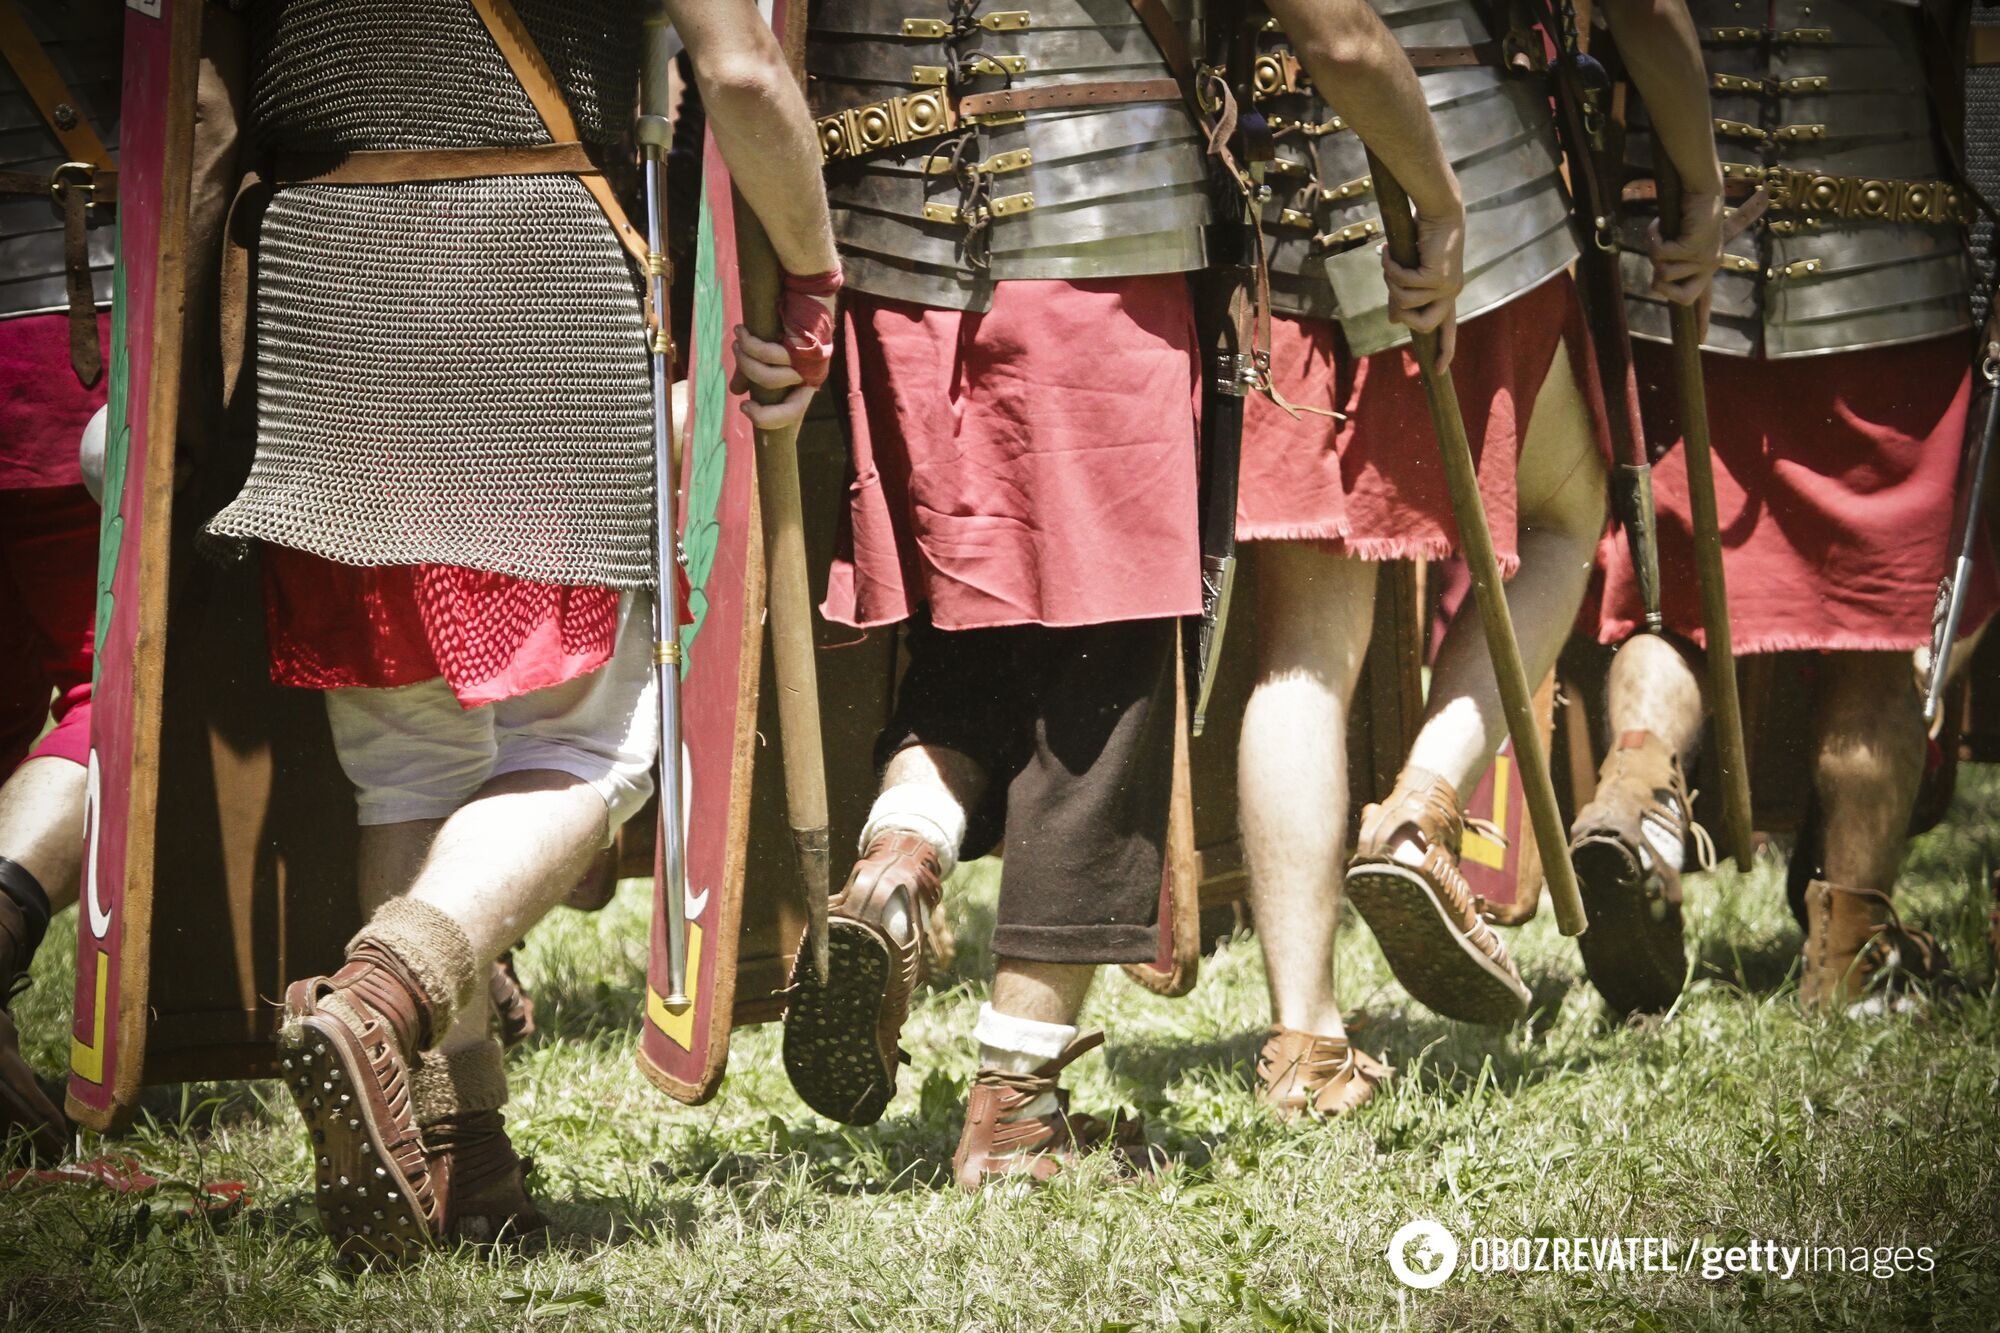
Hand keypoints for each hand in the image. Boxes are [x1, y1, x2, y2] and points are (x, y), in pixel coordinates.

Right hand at [730, 323, 814, 430]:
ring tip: (737, 342)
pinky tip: (741, 331)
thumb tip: (736, 392)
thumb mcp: (766, 353)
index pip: (793, 415)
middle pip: (792, 411)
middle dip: (763, 414)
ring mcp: (809, 363)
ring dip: (746, 362)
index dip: (768, 419)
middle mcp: (812, 376)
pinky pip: (769, 354)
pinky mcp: (803, 345)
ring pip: (769, 379)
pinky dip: (749, 344)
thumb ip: (752, 374)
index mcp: (804, 382)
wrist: (802, 287)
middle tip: (743, 404)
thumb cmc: (786, 320)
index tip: (745, 407)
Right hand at [1382, 199, 1464, 369]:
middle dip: (1403, 313)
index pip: (1449, 328)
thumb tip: (1394, 321)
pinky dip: (1391, 268)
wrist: (1439, 212)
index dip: (1445, 351)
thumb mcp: (1411, 272)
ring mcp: (1445, 285)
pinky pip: (1402, 283)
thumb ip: (1404, 296)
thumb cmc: (1423, 238)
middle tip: (1392, 296)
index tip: (1438, 371)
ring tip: (1389, 262)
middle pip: (1425, 324)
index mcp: (1447, 294)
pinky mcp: (1436, 276)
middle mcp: (1450, 292)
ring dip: (1391, 282)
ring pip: (1406, 301)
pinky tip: (1387, 252)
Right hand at [1648, 185, 1762, 339]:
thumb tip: (1654, 287)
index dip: (1701, 321)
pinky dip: (1653, 237)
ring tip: (1664, 232)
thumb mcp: (1678, 243)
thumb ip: (1669, 264)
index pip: (1704, 300)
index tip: (1701, 341)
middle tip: (1659, 265)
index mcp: (1707, 267)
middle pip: (1682, 298)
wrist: (1702, 189)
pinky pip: (1660, 254)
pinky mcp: (1693, 247)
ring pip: (1664, 272)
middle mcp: (1710, 266)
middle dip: (1663, 285)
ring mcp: (1703, 258)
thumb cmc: (1690, 211)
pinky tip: (1661, 224)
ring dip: (1655, 251)